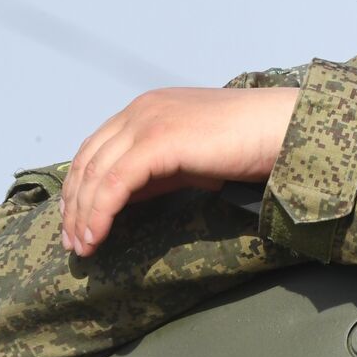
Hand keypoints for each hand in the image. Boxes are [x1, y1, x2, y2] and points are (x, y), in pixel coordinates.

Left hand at [61, 87, 299, 256]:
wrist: (284, 128)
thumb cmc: (252, 143)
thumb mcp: (193, 156)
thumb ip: (158, 169)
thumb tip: (125, 199)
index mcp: (150, 107)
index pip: (96, 148)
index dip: (79, 188)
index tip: (77, 223)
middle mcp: (142, 108)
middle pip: (88, 160)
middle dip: (74, 205)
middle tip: (73, 243)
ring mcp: (148, 121)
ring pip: (95, 174)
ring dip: (83, 215)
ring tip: (83, 248)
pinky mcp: (158, 141)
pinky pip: (114, 184)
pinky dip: (100, 213)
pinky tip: (98, 237)